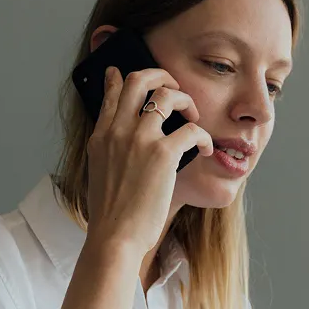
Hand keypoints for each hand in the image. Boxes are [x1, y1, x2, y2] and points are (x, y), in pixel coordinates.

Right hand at [85, 66, 213, 256]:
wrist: (114, 237)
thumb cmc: (112, 214)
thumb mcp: (100, 173)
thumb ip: (110, 150)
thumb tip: (123, 140)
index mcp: (100, 137)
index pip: (111, 93)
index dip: (119, 78)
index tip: (122, 71)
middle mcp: (118, 131)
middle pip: (139, 80)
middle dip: (161, 75)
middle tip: (175, 88)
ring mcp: (139, 140)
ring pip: (167, 96)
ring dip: (186, 100)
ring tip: (194, 116)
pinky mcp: (162, 154)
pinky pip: (191, 129)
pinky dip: (204, 137)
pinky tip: (207, 149)